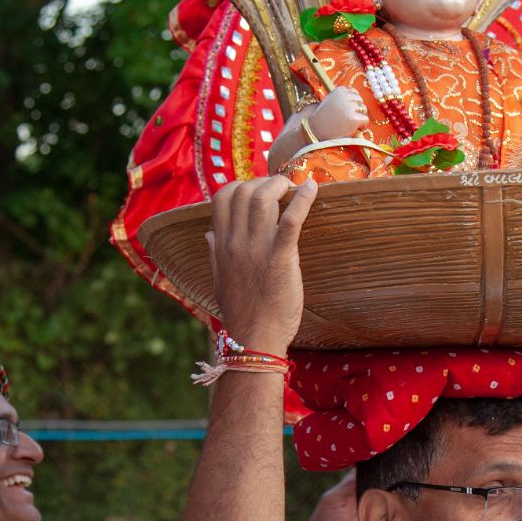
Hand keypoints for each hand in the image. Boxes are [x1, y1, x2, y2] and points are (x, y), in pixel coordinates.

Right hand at [206, 176, 316, 356]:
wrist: (255, 339)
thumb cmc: (242, 311)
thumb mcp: (219, 280)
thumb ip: (214, 253)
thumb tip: (209, 233)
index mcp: (221, 245)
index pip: (221, 198)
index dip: (240, 184)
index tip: (257, 188)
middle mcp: (235, 242)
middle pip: (244, 192)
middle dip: (264, 181)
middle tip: (281, 187)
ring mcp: (257, 249)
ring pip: (263, 199)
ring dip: (280, 184)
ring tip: (294, 186)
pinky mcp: (281, 258)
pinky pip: (290, 220)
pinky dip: (303, 199)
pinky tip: (312, 188)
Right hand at [307, 87, 367, 141]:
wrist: (315, 131)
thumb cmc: (323, 118)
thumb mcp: (331, 101)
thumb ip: (342, 98)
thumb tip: (359, 101)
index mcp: (339, 91)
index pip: (354, 92)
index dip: (353, 102)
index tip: (349, 109)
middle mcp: (345, 97)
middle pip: (360, 100)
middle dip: (357, 109)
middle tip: (349, 118)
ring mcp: (349, 108)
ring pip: (363, 109)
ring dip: (360, 117)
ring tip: (350, 124)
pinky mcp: (353, 119)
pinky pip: (365, 120)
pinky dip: (362, 125)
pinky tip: (354, 129)